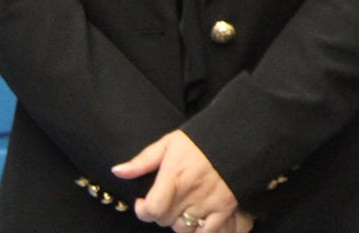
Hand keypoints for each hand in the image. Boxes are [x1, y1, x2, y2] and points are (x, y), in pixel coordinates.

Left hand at [112, 130, 241, 231]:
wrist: (241, 134)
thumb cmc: (202, 138)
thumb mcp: (170, 142)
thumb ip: (142, 160)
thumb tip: (117, 172)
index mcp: (174, 177)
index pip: (151, 210)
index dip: (143, 210)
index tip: (144, 201)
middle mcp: (190, 193)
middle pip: (164, 221)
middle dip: (161, 213)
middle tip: (167, 201)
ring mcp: (209, 202)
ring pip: (183, 229)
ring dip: (179, 222)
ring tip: (183, 208)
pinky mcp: (225, 207)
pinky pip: (207, 231)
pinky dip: (199, 230)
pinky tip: (197, 220)